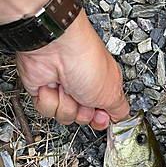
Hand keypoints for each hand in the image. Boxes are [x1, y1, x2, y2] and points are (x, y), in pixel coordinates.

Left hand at [16, 10, 129, 129]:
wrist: (56, 48)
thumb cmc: (86, 61)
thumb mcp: (113, 94)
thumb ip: (120, 110)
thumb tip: (120, 118)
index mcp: (102, 86)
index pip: (102, 113)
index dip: (100, 119)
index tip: (100, 116)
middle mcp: (82, 87)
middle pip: (83, 118)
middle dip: (82, 112)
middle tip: (83, 97)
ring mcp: (62, 88)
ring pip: (64, 116)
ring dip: (65, 105)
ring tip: (66, 87)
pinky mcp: (43, 89)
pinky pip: (46, 109)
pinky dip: (49, 100)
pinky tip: (52, 86)